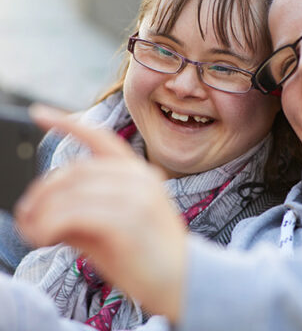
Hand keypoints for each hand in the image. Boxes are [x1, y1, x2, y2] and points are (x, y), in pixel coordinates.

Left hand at [15, 104, 185, 322]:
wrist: (182, 281)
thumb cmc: (144, 254)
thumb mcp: (111, 225)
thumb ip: (81, 210)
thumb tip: (36, 208)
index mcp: (139, 173)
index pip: (101, 139)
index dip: (68, 124)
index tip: (39, 113)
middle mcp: (141, 177)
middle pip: (76, 171)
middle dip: (43, 192)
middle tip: (25, 215)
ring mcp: (139, 196)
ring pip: (72, 192)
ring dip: (42, 213)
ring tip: (33, 233)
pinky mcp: (131, 220)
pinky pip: (76, 214)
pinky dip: (50, 225)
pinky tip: (45, 239)